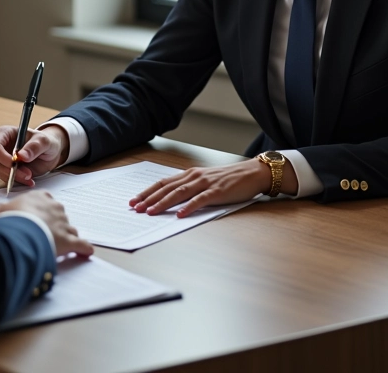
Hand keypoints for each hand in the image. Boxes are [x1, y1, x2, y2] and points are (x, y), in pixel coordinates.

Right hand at [0, 124, 69, 186]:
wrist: (48, 153)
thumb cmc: (44, 142)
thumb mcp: (43, 141)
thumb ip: (34, 147)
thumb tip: (21, 156)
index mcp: (5, 133)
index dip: (2, 157)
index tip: (14, 164)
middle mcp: (0, 146)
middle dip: (9, 170)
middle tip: (27, 174)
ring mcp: (1, 158)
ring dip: (13, 177)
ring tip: (30, 177)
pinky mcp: (5, 169)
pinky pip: (5, 178)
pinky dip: (16, 181)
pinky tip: (29, 181)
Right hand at [0, 190, 93, 257]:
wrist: (23, 230)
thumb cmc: (11, 219)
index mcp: (39, 198)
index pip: (45, 199)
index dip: (42, 208)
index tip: (38, 214)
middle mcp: (54, 208)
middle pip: (58, 215)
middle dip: (54, 223)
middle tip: (46, 233)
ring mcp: (63, 224)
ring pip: (70, 229)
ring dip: (67, 236)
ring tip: (61, 244)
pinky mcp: (69, 240)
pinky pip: (81, 245)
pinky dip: (83, 249)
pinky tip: (86, 252)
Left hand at [129, 158, 295, 216]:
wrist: (252, 173)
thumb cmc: (228, 179)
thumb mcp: (205, 181)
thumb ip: (190, 188)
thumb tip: (171, 200)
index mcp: (190, 174)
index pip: (163, 183)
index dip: (147, 191)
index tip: (134, 200)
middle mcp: (194, 176)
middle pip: (167, 187)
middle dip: (149, 198)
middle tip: (135, 208)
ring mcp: (206, 183)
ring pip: (179, 193)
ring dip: (163, 203)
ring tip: (151, 212)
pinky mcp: (218, 191)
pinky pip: (200, 200)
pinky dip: (188, 207)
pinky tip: (179, 214)